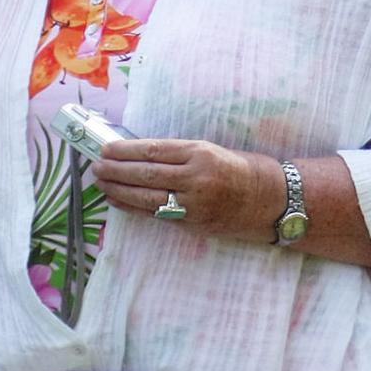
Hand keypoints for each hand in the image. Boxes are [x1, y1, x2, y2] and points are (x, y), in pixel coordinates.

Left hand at [91, 138, 283, 237]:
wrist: (274, 201)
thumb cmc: (243, 170)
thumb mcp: (212, 151)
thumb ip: (180, 154)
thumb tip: (140, 153)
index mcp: (201, 153)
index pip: (154, 150)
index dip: (126, 150)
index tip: (106, 148)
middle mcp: (197, 178)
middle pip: (146, 174)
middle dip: (116, 170)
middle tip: (96, 165)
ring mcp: (195, 203)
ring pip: (147, 196)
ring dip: (119, 190)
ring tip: (101, 183)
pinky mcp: (194, 222)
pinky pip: (156, 214)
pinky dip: (133, 208)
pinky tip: (118, 202)